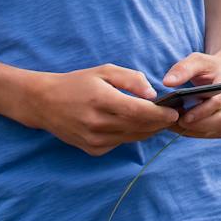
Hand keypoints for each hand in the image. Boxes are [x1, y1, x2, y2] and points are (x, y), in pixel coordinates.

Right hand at [21, 65, 178, 154]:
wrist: (44, 103)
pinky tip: (134, 125)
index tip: (175, 111)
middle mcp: (97, 123)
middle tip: (173, 115)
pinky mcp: (92, 149)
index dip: (161, 114)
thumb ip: (131, 80)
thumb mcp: (104, 71)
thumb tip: (152, 95)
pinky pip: (120, 143)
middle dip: (160, 123)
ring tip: (160, 120)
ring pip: (132, 138)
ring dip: (149, 130)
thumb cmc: (77, 83)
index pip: (139, 112)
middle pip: (139, 128)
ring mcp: (94, 140)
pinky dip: (131, 135)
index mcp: (101, 100)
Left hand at [162, 52, 220, 138]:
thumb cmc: (210, 67)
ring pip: (219, 130)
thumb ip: (183, 69)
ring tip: (177, 126)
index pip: (219, 102)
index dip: (201, 111)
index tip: (184, 117)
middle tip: (178, 123)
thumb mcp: (197, 60)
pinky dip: (199, 133)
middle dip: (199, 125)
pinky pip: (216, 133)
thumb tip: (167, 82)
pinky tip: (184, 128)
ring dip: (197, 131)